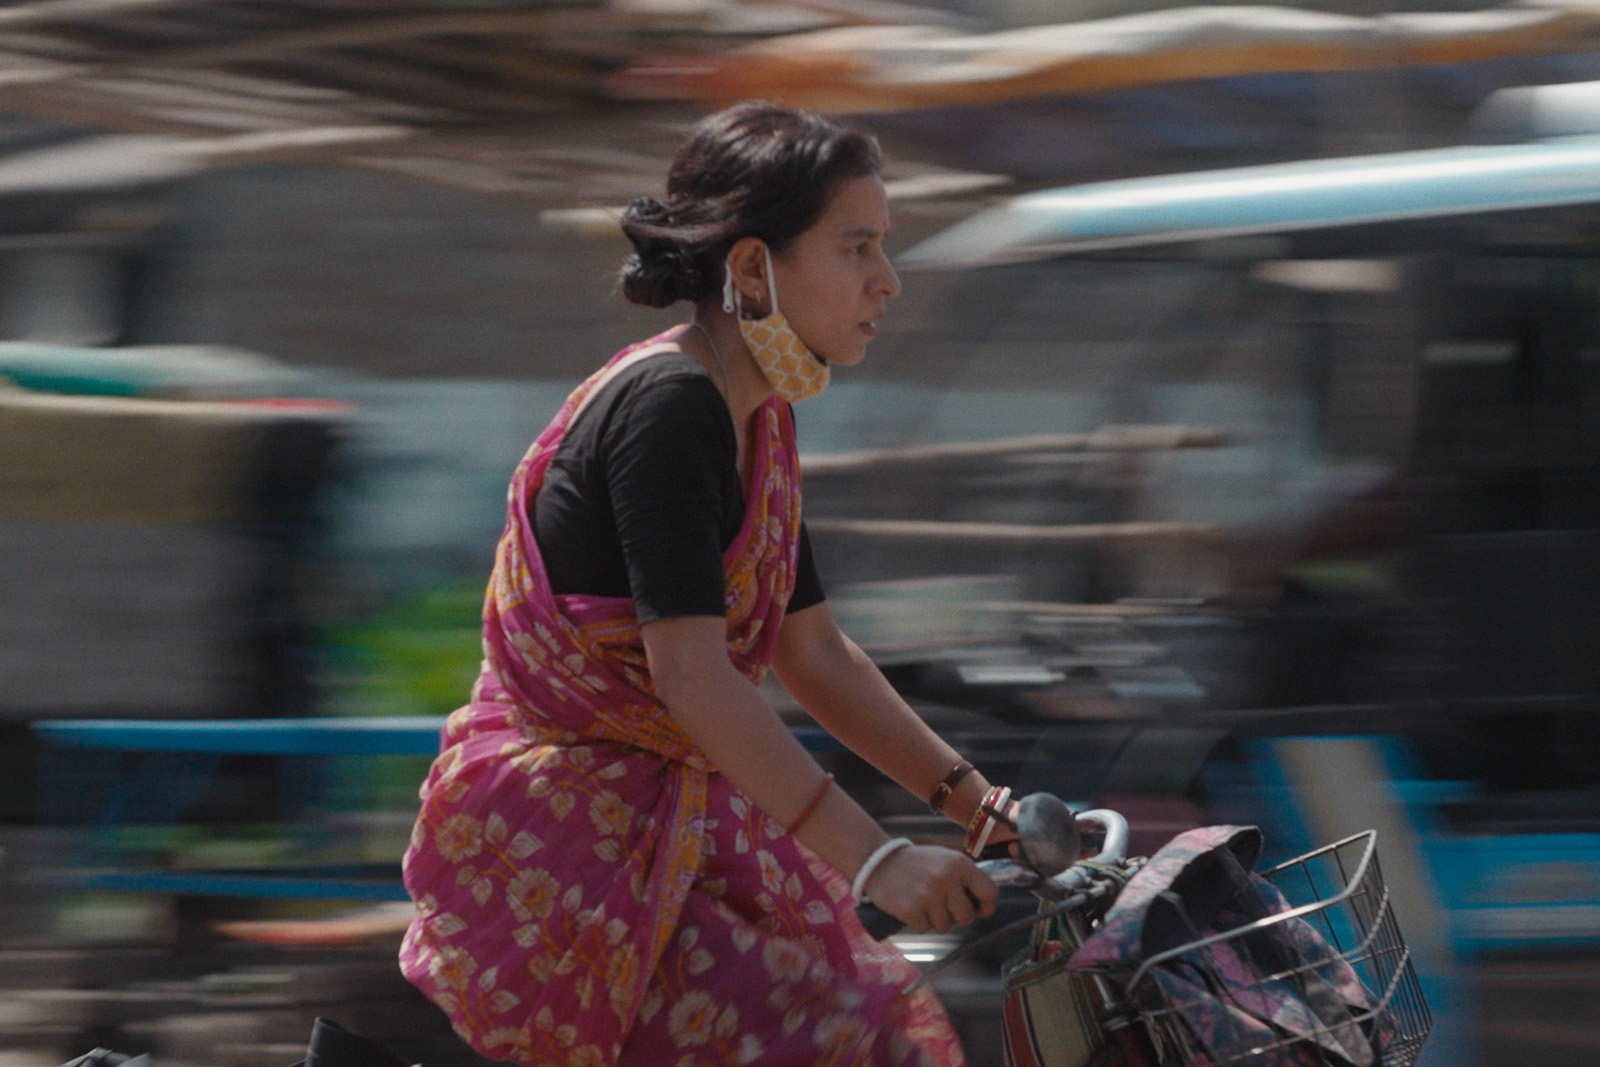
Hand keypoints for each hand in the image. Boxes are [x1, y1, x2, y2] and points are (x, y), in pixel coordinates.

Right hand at [861, 843, 997, 933]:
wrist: (880, 862)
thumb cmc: (917, 864)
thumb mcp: (945, 860)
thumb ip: (966, 878)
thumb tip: (983, 905)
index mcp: (959, 864)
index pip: (990, 892)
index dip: (987, 906)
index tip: (978, 909)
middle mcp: (946, 879)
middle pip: (967, 916)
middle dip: (956, 916)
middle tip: (942, 904)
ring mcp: (928, 895)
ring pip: (946, 926)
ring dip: (936, 919)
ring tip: (924, 902)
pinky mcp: (911, 909)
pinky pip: (925, 928)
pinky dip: (919, 922)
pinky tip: (912, 906)